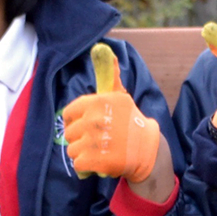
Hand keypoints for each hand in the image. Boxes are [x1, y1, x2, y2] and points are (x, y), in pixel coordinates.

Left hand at [60, 45, 162, 181]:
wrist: (147, 150)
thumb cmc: (131, 122)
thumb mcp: (120, 97)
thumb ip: (109, 76)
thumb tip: (102, 48)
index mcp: (97, 102)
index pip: (69, 113)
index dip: (76, 121)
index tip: (87, 126)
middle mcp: (93, 120)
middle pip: (69, 133)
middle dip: (81, 139)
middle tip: (98, 140)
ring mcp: (93, 141)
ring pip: (71, 149)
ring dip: (83, 153)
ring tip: (99, 151)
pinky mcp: (94, 160)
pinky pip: (77, 164)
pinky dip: (86, 166)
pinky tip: (99, 161)